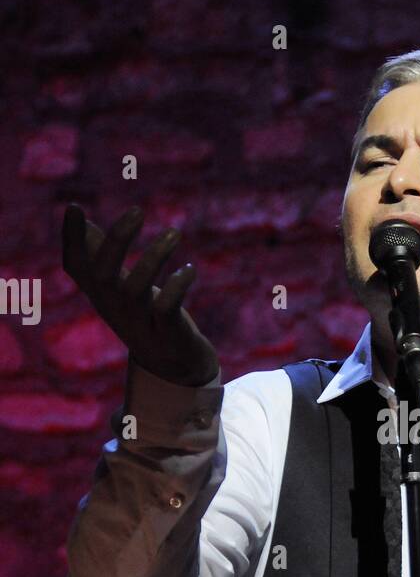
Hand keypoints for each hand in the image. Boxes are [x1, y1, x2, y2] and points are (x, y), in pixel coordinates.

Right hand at [62, 203, 219, 386]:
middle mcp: (115, 309)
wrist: (176, 368)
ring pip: (135, 290)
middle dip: (117, 240)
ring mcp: (140, 325)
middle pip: (103, 275)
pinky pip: (165, 310)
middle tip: (137, 210)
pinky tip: (189, 270)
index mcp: (102, 295)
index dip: (72, 240)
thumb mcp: (119, 285)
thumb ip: (98, 253)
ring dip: (154, 257)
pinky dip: (176, 287)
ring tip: (174, 233)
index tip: (74, 208)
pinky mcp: (168, 336)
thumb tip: (73, 211)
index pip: (76, 268)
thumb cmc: (146, 318)